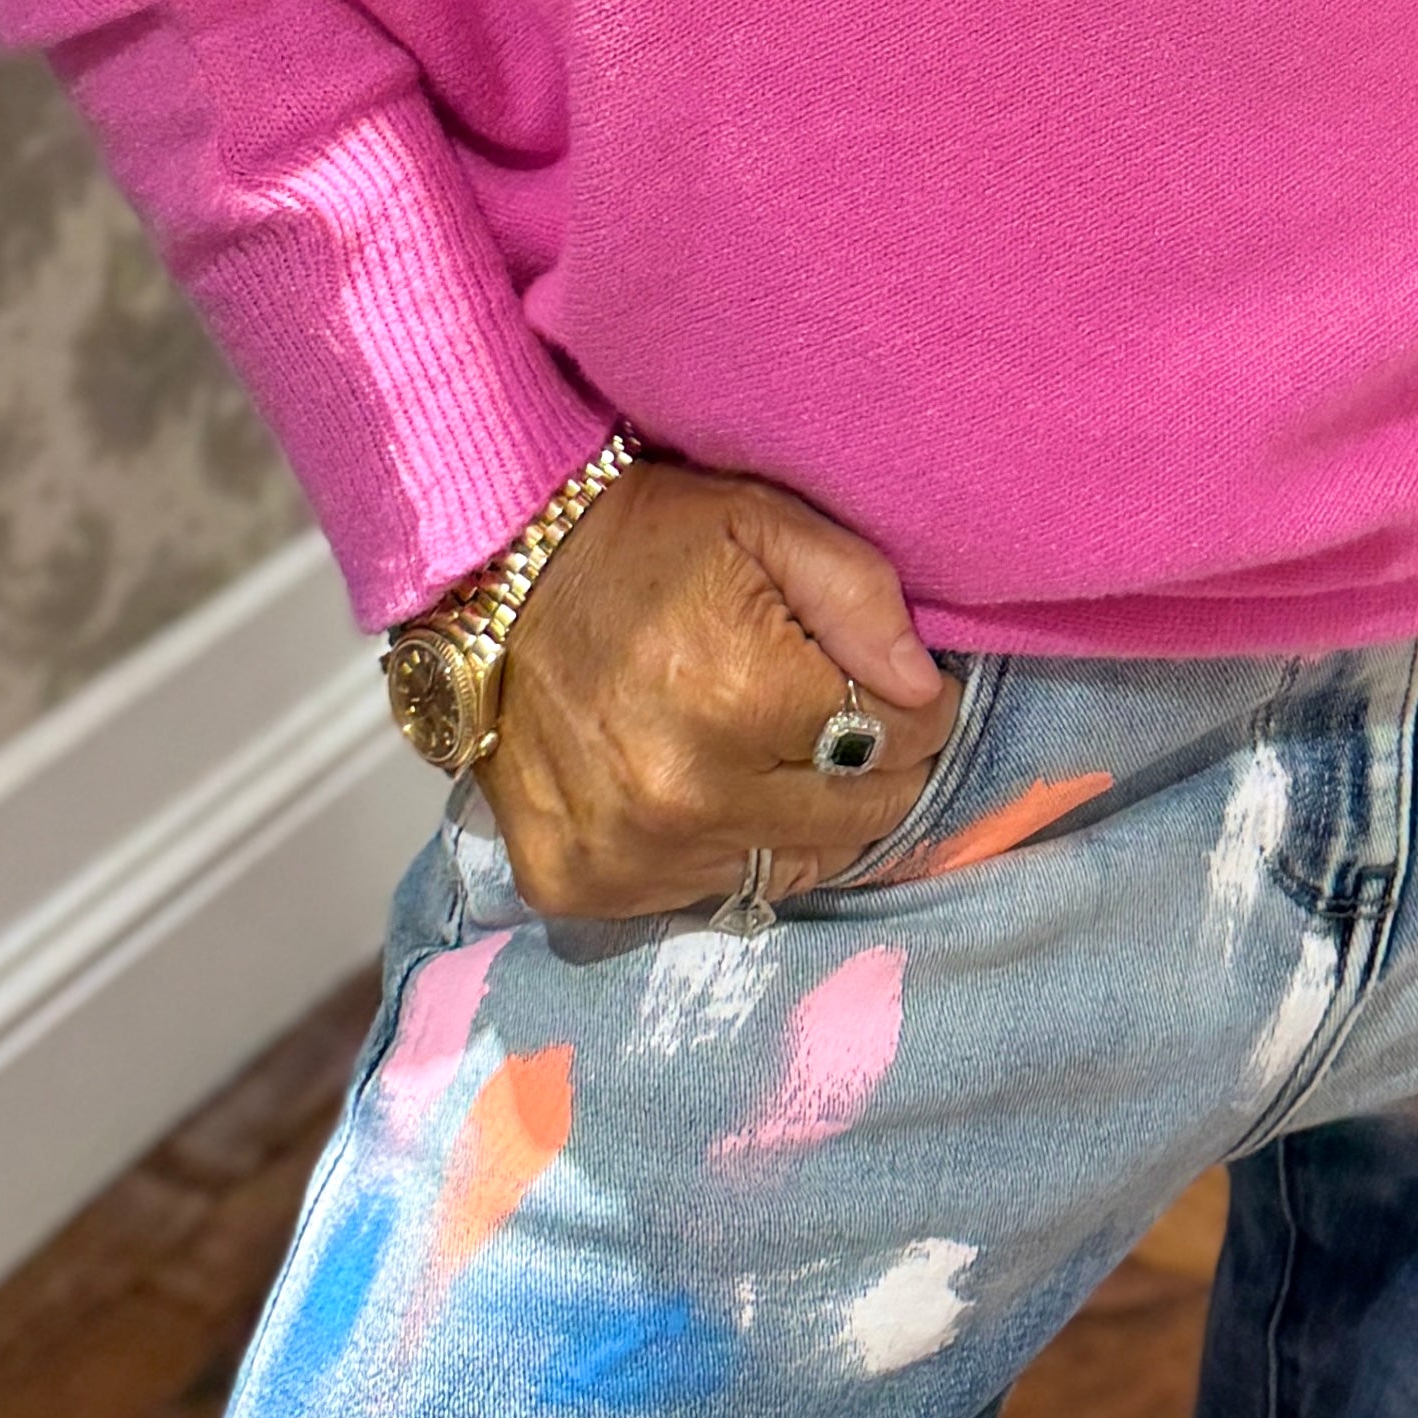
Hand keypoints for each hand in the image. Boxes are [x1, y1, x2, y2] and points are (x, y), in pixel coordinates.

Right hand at [481, 456, 960, 921]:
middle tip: (847, 719)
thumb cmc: (642, 540)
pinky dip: (724, 851)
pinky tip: (711, 792)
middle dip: (874, 766)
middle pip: (857, 817)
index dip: (915, 707)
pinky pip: (705, 894)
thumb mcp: (764, 522)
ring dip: (804, 818)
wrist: (491, 578)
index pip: (900, 740)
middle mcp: (689, 799)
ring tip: (778, 756)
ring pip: (790, 869)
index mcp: (744, 698)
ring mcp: (630, 855)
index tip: (896, 683)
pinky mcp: (581, 886)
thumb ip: (861, 598)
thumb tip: (926, 687)